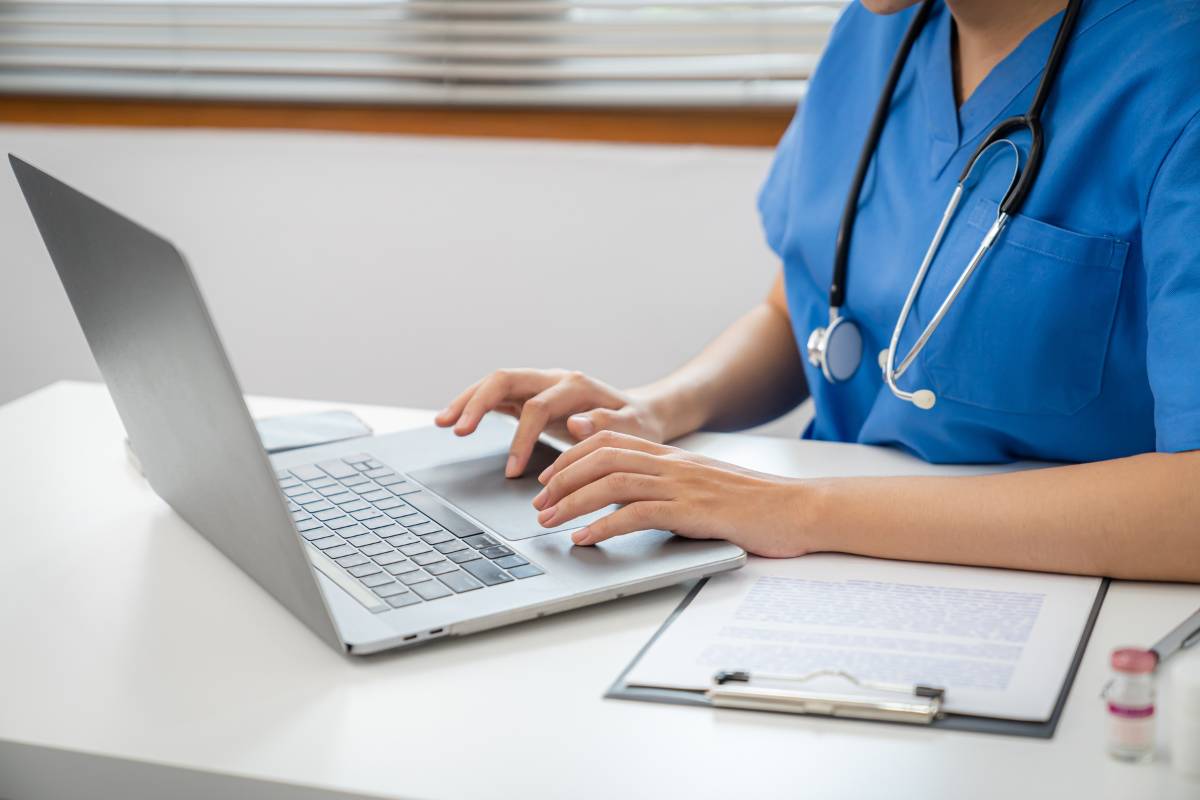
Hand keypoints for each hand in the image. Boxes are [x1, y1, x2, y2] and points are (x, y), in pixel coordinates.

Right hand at [435, 369, 668, 476]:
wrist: (640, 415)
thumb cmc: (636, 426)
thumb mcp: (633, 429)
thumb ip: (607, 424)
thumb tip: (577, 423)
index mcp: (576, 386)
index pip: (537, 406)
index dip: (521, 438)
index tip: (513, 471)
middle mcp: (553, 379)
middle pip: (506, 379)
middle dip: (478, 403)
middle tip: (457, 429)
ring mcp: (540, 385)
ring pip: (496, 384)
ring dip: (468, 401)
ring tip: (443, 422)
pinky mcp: (530, 396)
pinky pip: (498, 397)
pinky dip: (475, 406)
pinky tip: (456, 421)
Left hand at [530, 431, 814, 557]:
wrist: (800, 509)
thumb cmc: (754, 505)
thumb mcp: (702, 489)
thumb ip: (667, 490)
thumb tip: (628, 508)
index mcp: (672, 457)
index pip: (609, 442)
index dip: (571, 457)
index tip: (548, 479)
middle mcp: (672, 465)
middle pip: (601, 457)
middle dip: (561, 479)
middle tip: (537, 503)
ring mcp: (683, 486)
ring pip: (612, 483)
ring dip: (573, 502)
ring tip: (548, 522)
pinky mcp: (694, 512)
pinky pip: (638, 514)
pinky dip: (604, 526)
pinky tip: (585, 539)